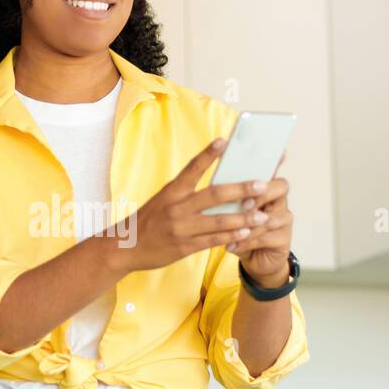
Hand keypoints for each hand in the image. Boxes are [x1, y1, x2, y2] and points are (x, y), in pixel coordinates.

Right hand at [107, 138, 276, 272]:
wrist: (125, 248)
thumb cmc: (149, 221)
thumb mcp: (163, 201)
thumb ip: (187, 194)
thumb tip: (221, 187)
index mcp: (171, 192)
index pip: (191, 168)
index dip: (208, 154)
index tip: (224, 140)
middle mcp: (176, 208)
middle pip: (214, 195)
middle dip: (241, 190)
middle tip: (263, 184)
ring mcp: (181, 228)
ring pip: (219, 221)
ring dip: (244, 218)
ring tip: (263, 215)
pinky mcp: (184, 247)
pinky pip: (213, 241)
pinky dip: (231, 237)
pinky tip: (247, 233)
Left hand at [228, 150, 292, 286]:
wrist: (253, 259)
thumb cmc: (236, 229)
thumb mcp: (229, 210)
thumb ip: (226, 196)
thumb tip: (212, 183)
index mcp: (265, 187)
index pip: (271, 169)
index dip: (275, 161)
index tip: (277, 152)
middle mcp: (279, 200)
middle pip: (280, 187)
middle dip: (261, 195)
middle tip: (245, 204)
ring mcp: (284, 219)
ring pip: (269, 217)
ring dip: (247, 225)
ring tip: (229, 233)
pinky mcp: (284, 238)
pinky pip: (265, 238)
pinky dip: (245, 242)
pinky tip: (231, 246)